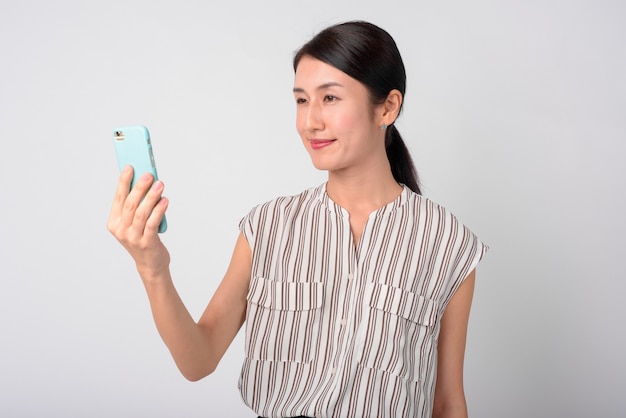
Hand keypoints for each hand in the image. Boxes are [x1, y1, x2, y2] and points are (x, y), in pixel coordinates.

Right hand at [107, 165, 170, 279]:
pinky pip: (152, 223)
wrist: (150, 264)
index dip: (123, 182)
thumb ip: (137, 206)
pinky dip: (159, 210)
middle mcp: (121, 230)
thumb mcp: (135, 222)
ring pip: (141, 212)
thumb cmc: (143, 238)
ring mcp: (133, 237)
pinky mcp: (146, 243)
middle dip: (139, 187)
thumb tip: (146, 182)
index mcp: (114, 223)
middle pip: (130, 204)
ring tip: (160, 184)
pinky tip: (165, 200)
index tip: (130, 167)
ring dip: (151, 196)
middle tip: (149, 175)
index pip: (119, 198)